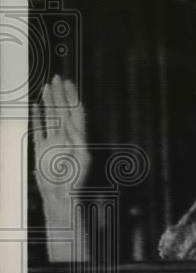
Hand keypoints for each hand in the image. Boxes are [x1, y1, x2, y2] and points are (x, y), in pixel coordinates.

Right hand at [30, 74, 90, 225]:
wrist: (58, 194)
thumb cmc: (74, 179)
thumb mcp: (82, 159)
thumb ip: (78, 140)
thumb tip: (72, 124)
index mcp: (77, 137)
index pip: (75, 112)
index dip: (72, 98)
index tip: (68, 85)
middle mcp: (66, 136)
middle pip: (63, 110)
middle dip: (61, 94)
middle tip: (58, 78)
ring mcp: (53, 141)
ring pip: (51, 116)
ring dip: (50, 101)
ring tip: (48, 86)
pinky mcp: (42, 148)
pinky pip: (39, 128)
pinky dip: (38, 117)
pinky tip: (36, 106)